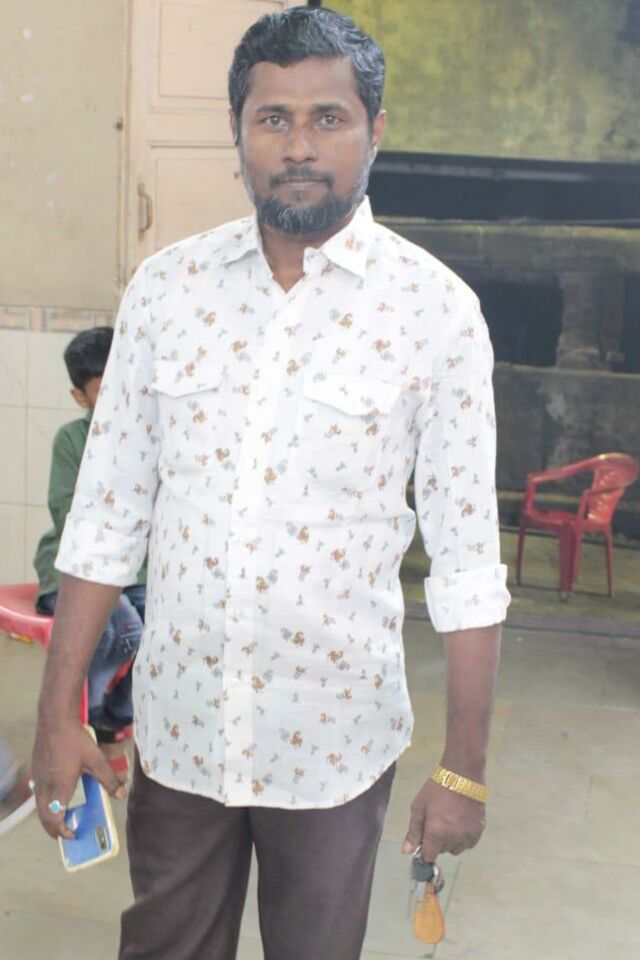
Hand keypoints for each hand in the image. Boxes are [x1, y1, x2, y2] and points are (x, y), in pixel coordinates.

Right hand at [31, 718, 125, 838]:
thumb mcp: (95, 759)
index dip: (61, 831)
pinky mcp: (36, 769)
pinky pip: (38, 792)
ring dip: (49, 815)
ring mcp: (38, 777)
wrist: (54, 719)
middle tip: (67, 832)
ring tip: (63, 817)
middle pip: (43, 816)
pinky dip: (46, 802)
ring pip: (39, 805)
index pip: (53, 819)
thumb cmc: (75, 739)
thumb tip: (120, 794)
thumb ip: (108, 779)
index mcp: (59, 787)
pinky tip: (58, 795)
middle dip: (54, 828)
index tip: (72, 835)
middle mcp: (45, 785)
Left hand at [402, 776, 485, 860]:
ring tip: (449, 821)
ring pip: (456, 849)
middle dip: (437, 841)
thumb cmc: (437, 788)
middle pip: (442, 851)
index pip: (429, 856)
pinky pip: (469, 843)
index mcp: (436, 832)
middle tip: (436, 821)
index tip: (424, 840)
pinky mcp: (479, 830)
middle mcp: (453, 837)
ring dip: (451, 841)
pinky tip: (460, 822)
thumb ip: (413, 831)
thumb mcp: (419, 806)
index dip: (424, 849)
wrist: (462, 774)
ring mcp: (468, 834)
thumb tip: (407, 851)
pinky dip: (463, 838)